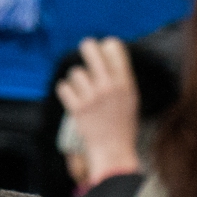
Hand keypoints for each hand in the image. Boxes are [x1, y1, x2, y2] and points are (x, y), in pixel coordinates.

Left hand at [55, 37, 141, 184]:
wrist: (114, 150)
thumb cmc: (123, 125)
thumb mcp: (132, 98)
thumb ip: (121, 77)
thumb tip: (107, 52)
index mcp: (125, 83)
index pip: (113, 46)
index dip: (107, 45)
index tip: (105, 50)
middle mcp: (108, 86)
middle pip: (90, 48)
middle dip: (87, 49)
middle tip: (87, 52)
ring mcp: (91, 96)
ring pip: (75, 72)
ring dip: (77, 81)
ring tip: (84, 91)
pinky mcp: (77, 107)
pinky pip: (64, 87)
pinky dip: (67, 93)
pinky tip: (75, 100)